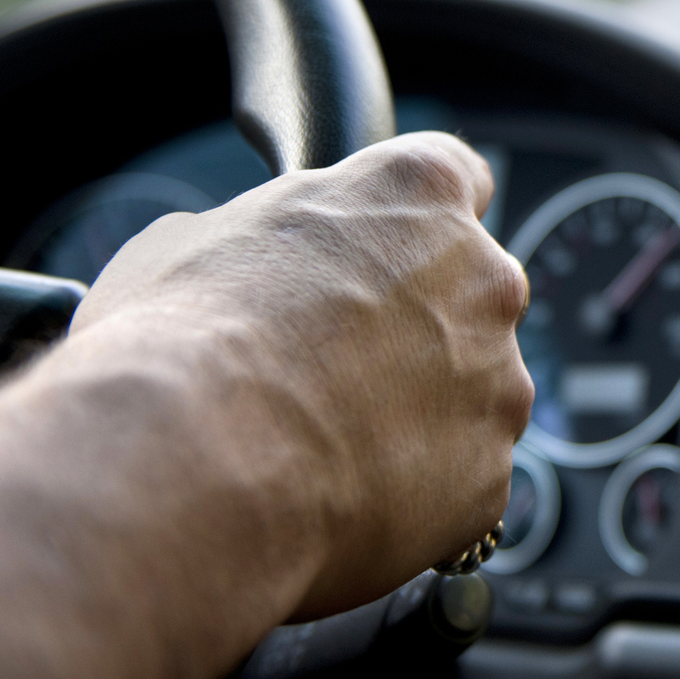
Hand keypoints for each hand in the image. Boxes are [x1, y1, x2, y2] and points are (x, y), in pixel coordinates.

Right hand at [59, 132, 533, 617]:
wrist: (193, 465)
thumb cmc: (181, 341)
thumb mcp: (189, 241)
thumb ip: (260, 238)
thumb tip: (244, 259)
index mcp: (418, 195)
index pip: (457, 179)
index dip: (415, 222)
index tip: (390, 250)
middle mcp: (483, 280)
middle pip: (470, 297)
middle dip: (416, 328)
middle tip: (333, 367)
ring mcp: (497, 384)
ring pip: (470, 395)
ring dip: (418, 414)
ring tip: (323, 445)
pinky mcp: (489, 479)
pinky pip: (458, 480)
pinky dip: (412, 493)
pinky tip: (339, 499)